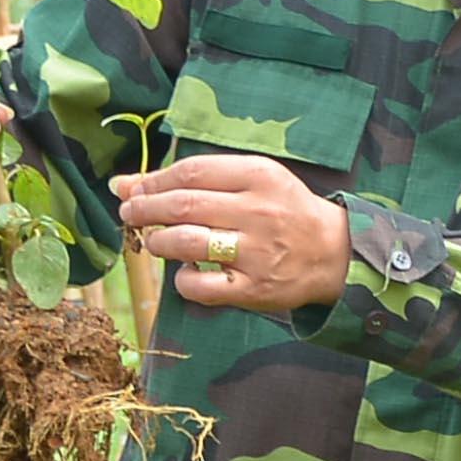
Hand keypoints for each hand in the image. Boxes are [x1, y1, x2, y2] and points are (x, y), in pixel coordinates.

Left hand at [111, 153, 350, 314]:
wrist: (334, 252)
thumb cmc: (283, 209)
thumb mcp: (251, 180)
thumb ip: (196, 178)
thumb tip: (125, 182)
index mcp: (259, 175)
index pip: (192, 172)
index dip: (154, 180)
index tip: (136, 188)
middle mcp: (258, 211)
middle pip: (183, 205)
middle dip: (145, 209)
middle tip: (130, 213)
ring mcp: (255, 252)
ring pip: (186, 243)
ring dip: (157, 242)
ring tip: (153, 241)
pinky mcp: (253, 289)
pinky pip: (201, 286)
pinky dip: (181, 279)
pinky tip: (183, 272)